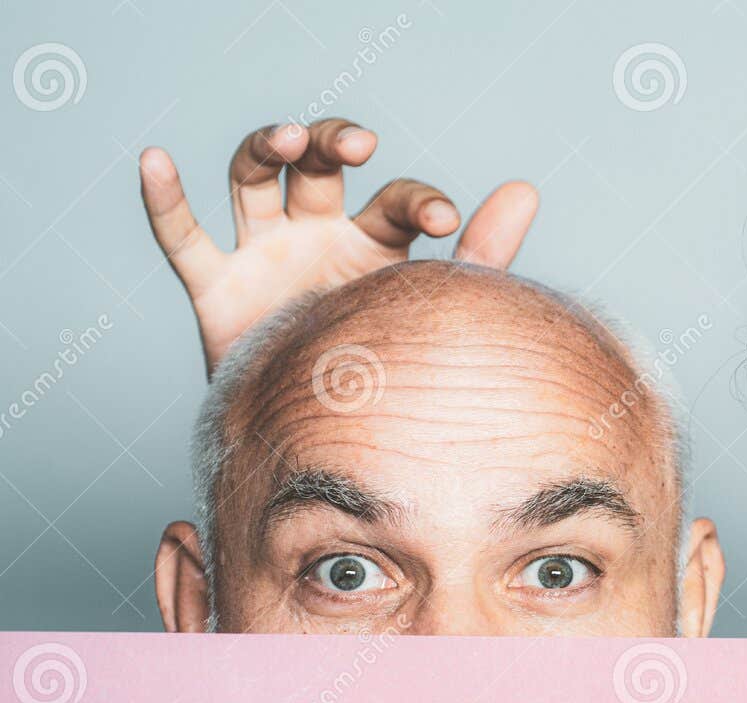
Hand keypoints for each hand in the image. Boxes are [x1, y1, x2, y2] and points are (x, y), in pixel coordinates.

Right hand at [139, 118, 538, 374]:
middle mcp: (321, 238)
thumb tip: (527, 190)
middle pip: (318, 165)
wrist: (332, 455)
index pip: (395, 200)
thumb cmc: (392, 380)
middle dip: (332, 142)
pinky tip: (156, 160)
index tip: (445, 221)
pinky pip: (182, 238)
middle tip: (356, 145)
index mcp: (378, 246)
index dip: (418, 200)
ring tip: (287, 140)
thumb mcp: (439, 317)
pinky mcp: (218, 289)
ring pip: (254, 178)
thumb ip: (481, 257)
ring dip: (266, 148)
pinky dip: (164, 199)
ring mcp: (267, 257)